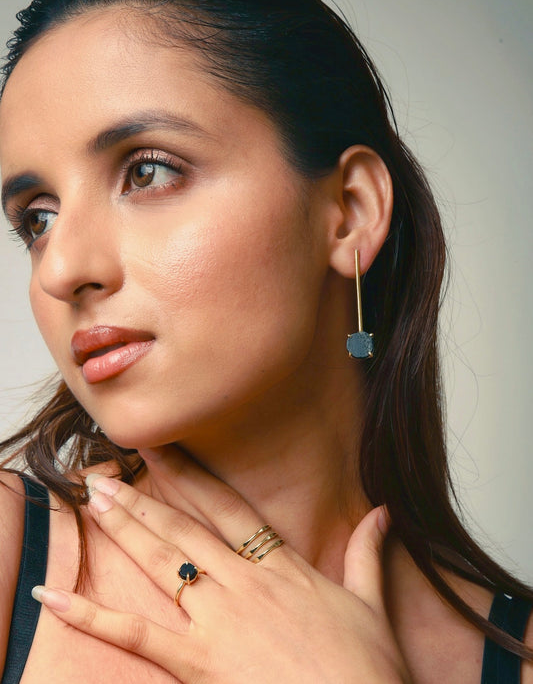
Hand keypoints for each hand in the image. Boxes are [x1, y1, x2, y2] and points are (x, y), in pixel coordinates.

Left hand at [33, 453, 410, 682]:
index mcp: (282, 568)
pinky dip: (92, 616)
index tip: (166, 450)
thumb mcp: (371, 603)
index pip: (229, 510)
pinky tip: (57, 597)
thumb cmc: (367, 668)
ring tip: (92, 502)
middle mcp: (243, 584)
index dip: (194, 478)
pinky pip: (137, 636)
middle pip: (184, 530)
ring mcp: (218, 621)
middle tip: (106, 471)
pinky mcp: (200, 663)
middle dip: (144, 497)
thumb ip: (367, 551)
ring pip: (161, 565)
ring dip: (124, 530)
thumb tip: (382, 513)